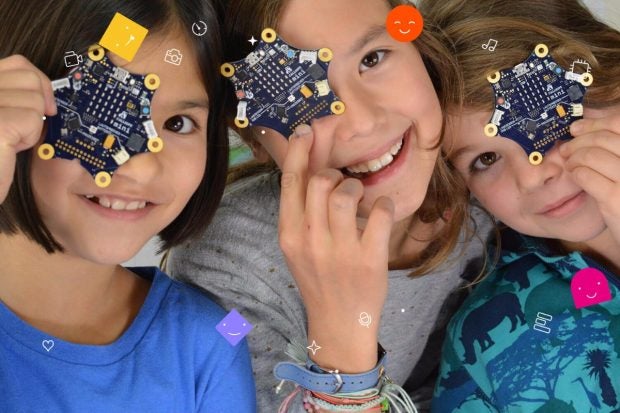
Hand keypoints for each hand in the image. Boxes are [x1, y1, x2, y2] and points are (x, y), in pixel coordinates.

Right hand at [0, 55, 56, 201]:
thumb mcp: (2, 115)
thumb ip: (13, 94)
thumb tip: (46, 89)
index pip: (18, 63)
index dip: (38, 81)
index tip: (44, 104)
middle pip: (30, 76)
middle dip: (37, 104)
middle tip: (20, 127)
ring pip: (36, 99)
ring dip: (30, 124)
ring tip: (9, 140)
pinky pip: (33, 120)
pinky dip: (29, 137)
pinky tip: (9, 149)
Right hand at [278, 124, 393, 372]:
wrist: (338, 323)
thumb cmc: (318, 280)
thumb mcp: (297, 248)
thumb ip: (300, 214)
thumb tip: (309, 171)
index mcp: (289, 234)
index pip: (290, 182)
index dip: (297, 151)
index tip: (306, 131)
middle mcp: (311, 240)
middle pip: (320, 182)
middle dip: (334, 174)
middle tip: (341, 184)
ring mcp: (340, 251)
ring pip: (348, 194)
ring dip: (357, 188)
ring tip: (360, 199)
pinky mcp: (370, 260)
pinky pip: (380, 214)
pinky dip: (384, 205)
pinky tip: (381, 210)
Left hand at [561, 106, 619, 244]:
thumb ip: (614, 148)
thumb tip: (582, 125)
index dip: (595, 123)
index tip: (576, 128)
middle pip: (604, 138)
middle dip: (579, 142)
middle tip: (566, 149)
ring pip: (592, 155)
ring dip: (574, 158)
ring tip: (570, 164)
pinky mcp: (616, 199)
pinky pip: (585, 176)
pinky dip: (576, 173)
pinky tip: (576, 176)